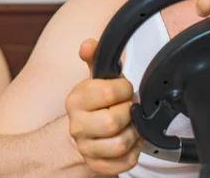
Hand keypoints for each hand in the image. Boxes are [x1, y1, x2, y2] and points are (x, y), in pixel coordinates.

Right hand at [65, 39, 140, 175]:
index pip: (109, 92)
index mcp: (75, 100)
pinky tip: (130, 141)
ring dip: (133, 133)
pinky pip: (124, 163)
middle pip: (114, 121)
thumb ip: (94, 58)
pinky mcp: (96, 166)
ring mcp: (85, 148)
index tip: (125, 90)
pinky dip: (133, 152)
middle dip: (129, 113)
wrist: (82, 132)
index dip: (125, 90)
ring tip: (132, 125)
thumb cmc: (94, 103)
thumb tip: (87, 44)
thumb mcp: (94, 79)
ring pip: (120, 144)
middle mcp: (76, 125)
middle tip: (130, 108)